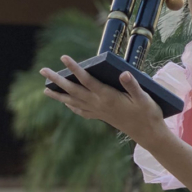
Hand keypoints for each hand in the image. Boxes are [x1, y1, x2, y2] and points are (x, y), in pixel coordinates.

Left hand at [40, 55, 165, 143]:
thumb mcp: (144, 97)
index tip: (64, 58)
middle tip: (43, 71)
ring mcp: (99, 112)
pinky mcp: (102, 117)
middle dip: (57, 80)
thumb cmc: (148, 114)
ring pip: (73, 102)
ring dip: (59, 95)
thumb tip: (123, 72)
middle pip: (73, 90)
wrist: (148, 134)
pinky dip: (71, 106)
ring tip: (45, 89)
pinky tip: (67, 104)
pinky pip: (81, 111)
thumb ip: (132, 85)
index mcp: (108, 97)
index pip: (87, 80)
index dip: (75, 68)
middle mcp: (99, 104)